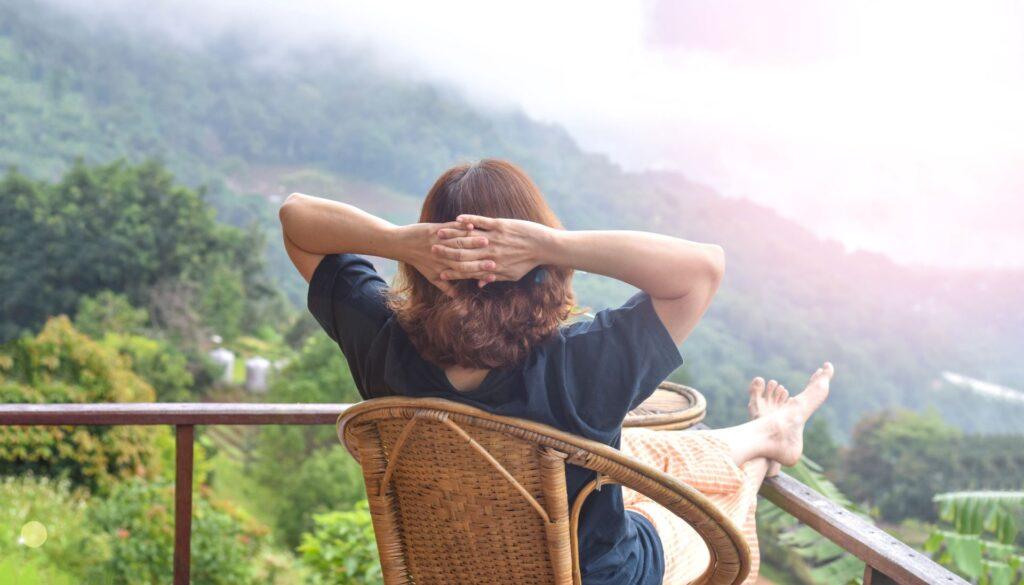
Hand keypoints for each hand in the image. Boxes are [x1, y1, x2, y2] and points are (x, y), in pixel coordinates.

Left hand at [396, 222, 492, 293]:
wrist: (401, 244)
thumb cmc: (419, 261)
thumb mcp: (431, 276)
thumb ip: (445, 287)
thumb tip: (457, 297)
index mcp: (444, 267)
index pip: (466, 270)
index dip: (480, 270)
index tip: (494, 268)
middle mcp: (443, 256)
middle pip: (466, 256)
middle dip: (482, 254)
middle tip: (496, 254)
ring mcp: (440, 242)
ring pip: (460, 241)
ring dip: (475, 240)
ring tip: (488, 238)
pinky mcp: (436, 229)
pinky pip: (452, 227)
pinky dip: (462, 226)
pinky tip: (471, 225)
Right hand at [431, 214, 553, 286]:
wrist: (544, 246)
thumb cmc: (528, 262)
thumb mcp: (511, 275)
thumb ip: (494, 278)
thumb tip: (480, 283)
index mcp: (492, 266)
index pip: (467, 270)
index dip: (452, 271)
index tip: (439, 271)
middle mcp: (491, 253)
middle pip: (463, 254)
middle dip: (445, 252)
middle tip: (431, 250)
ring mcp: (495, 238)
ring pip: (469, 237)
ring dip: (452, 235)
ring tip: (438, 233)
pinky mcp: (500, 224)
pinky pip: (482, 221)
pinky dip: (469, 220)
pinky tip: (458, 219)